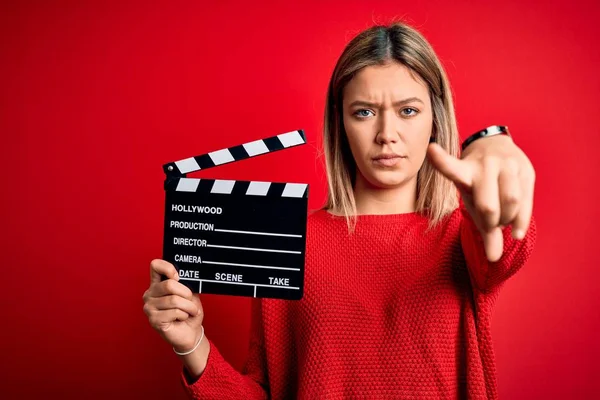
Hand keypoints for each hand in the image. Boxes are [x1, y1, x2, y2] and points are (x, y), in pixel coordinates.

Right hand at [143, 259, 203, 351]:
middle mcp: (150, 294)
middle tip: (190, 301)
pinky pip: (174, 312)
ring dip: (188, 306)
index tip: (178, 277)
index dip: (168, 268)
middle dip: (186, 293)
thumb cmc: (189, 313)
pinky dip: (184, 315)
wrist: (190, 333)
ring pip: (174, 300)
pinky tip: (182, 318)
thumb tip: (187, 276)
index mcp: (158, 284)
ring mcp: (149, 307)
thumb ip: (186, 284)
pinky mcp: (153, 320)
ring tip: (190, 311)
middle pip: (169, 285)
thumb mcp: (190, 294)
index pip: (155, 266)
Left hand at [426, 134, 534, 261]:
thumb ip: (484, 230)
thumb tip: (493, 259)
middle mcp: (484, 165)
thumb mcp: (473, 201)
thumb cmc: (479, 183)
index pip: (450, 167)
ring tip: (503, 219)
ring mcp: (506, 165)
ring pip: (511, 201)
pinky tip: (516, 232)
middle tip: (492, 224)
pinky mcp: (525, 168)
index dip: (440, 160)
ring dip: (508, 219)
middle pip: (488, 205)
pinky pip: (527, 201)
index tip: (431, 148)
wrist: (496, 146)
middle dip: (491, 223)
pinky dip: (522, 222)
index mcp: (464, 171)